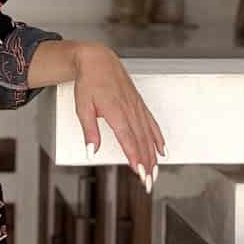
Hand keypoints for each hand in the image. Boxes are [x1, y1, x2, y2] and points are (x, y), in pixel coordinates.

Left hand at [72, 42, 166, 189]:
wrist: (98, 60)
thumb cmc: (88, 82)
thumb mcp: (82, 107)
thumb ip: (89, 131)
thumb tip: (90, 151)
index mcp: (115, 111)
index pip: (128, 139)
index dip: (135, 157)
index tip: (140, 172)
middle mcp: (129, 110)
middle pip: (141, 141)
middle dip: (146, 164)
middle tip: (149, 182)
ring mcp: (137, 107)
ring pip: (148, 135)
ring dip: (153, 156)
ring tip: (156, 173)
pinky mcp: (139, 105)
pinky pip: (152, 124)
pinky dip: (158, 138)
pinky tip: (162, 150)